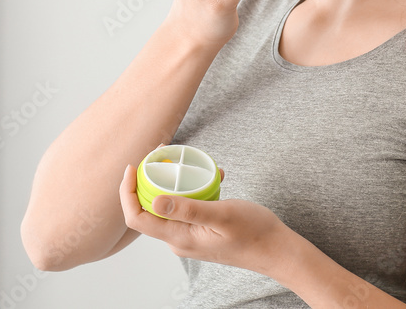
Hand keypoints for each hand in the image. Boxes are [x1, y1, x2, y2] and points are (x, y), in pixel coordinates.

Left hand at [119, 159, 289, 276]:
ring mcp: (190, 237)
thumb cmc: (255, 233)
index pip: (137, 218)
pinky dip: (191, 191)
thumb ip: (189, 209)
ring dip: (171, 184)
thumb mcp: (223, 215)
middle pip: (148, 211)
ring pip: (168, 208)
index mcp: (180, 238)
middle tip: (159, 155)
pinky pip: (185, 209)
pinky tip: (212, 177)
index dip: (128, 192)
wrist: (277, 250)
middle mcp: (179, 240)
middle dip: (147, 181)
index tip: (134, 166)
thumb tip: (155, 200)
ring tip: (185, 162)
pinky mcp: (200, 232)